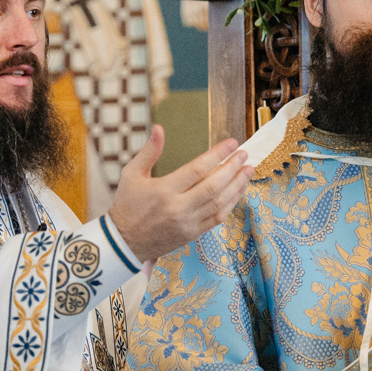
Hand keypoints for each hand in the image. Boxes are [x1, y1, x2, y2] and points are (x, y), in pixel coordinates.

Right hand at [106, 127, 250, 263]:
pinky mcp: (192, 234)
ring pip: (219, 202)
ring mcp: (187, 223)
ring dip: (237, 185)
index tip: (232, 143)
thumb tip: (159, 128)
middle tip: (244, 155)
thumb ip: (149, 151)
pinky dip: (231, 204)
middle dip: (232, 168)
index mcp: (163, 191)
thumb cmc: (127, 205)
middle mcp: (178, 208)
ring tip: (248, 170)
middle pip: (213, 186)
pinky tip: (238, 191)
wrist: (124, 242)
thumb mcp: (131, 174)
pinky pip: (217, 218)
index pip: (197, 169)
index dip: (217, 155)